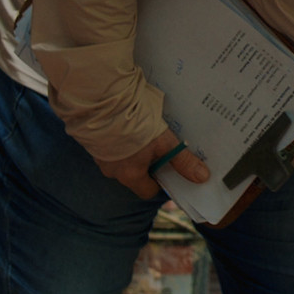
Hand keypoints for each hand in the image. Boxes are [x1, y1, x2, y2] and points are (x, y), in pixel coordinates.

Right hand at [96, 128, 210, 199]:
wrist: (102, 102)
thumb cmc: (134, 124)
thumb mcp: (164, 142)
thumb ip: (182, 160)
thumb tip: (201, 177)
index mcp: (129, 175)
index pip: (148, 190)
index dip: (161, 182)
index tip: (169, 168)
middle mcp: (111, 171)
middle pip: (134, 174)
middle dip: (147, 162)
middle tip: (158, 146)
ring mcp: (99, 155)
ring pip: (121, 158)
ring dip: (132, 149)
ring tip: (142, 132)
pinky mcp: (92, 140)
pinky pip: (109, 145)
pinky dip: (118, 138)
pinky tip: (126, 124)